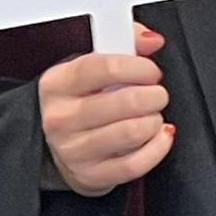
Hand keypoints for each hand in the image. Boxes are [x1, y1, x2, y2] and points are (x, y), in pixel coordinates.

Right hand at [38, 27, 172, 194]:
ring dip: (154, 121)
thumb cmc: (81, 103)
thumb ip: (123, 45)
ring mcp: (74, 150)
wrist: (58, 149)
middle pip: (125, 101)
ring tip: (152, 115)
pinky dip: (157, 147)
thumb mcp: (91, 69)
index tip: (151, 71)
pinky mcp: (91, 175)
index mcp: (57, 84)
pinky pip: (135, 164)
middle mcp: (60, 118)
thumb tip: (151, 40)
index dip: (138, 67)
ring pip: (132, 132)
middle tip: (156, 94)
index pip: (103, 67)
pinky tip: (158, 136)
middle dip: (154, 95)